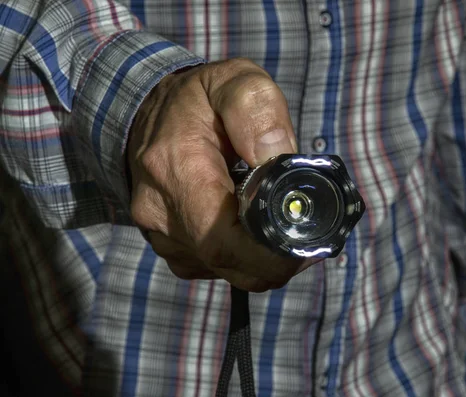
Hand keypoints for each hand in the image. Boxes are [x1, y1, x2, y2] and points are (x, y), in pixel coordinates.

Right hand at [127, 58, 314, 291]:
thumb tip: (279, 157)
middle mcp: (162, 214)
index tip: (308, 244)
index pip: (222, 242)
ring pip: (227, 271)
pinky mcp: (172, 246)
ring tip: (283, 223)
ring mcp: (163, 236)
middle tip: (312, 237)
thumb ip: (258, 112)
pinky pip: (217, 267)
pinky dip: (245, 256)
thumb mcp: (233, 81)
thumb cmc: (196, 98)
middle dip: (278, 259)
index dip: (270, 255)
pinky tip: (255, 226)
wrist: (144, 112)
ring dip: (263, 258)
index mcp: (175, 171)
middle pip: (231, 264)